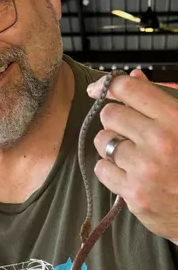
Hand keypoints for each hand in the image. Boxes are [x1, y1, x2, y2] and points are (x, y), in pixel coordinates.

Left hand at [87, 70, 177, 241]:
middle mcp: (159, 141)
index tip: (98, 89)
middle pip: (109, 115)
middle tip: (128, 131)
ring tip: (130, 154)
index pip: (128, 89)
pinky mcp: (133, 193)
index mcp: (175, 119)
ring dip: (110, 145)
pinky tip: (127, 172)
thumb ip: (161, 100)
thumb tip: (133, 76)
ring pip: (101, 141)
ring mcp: (144, 169)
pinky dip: (109, 169)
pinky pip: (100, 168)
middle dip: (115, 120)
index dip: (108, 86)